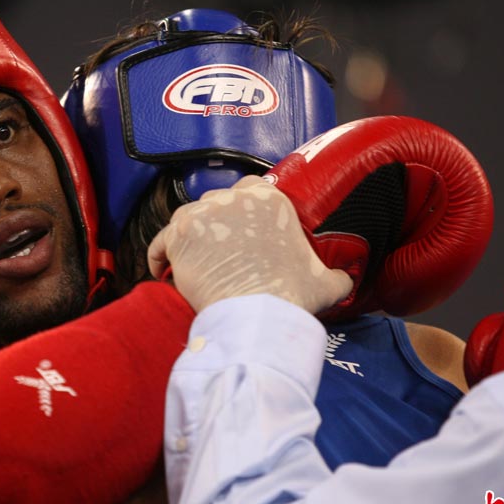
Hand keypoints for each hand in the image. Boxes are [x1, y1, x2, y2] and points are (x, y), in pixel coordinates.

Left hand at [148, 176, 352, 313]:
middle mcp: (232, 198)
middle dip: (215, 222)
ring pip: (187, 218)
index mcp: (269, 199)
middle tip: (217, 249)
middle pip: (215, 202)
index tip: (240, 225)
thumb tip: (345, 280)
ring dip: (187, 236)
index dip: (242, 207)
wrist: (257, 315)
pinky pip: (160, 242)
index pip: (249, 188)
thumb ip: (336, 275)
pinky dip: (158, 255)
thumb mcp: (326, 283)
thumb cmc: (290, 296)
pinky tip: (160, 269)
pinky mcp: (177, 237)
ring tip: (190, 259)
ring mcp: (202, 215)